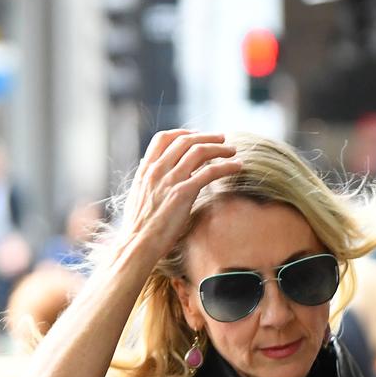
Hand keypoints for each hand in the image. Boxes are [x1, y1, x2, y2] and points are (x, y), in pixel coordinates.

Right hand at [122, 129, 241, 254]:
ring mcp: (170, 180)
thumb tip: (147, 167)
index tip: (198, 135)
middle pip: (185, 141)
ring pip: (199, 152)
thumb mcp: (138, 196)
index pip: (163, 138)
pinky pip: (209, 172)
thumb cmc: (140, 226)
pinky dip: (226, 166)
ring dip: (220, 149)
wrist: (138, 243)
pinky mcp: (183, 193)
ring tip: (233, 151)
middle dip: (207, 137)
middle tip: (223, 139)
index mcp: (146, 169)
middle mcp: (157, 170)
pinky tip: (237, 167)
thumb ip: (147, 180)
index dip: (184, 133)